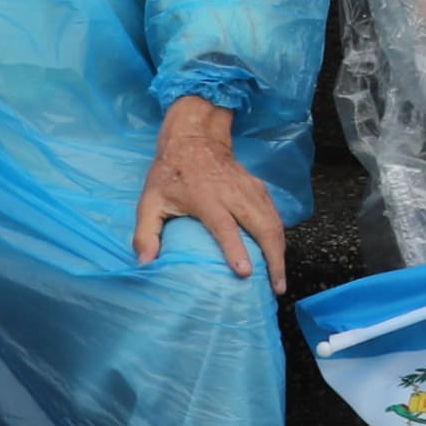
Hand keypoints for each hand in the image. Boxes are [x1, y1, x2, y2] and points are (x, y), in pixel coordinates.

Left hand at [131, 96, 287, 290]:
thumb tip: (145, 264)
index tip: (246, 273)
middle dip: (274, 258)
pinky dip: (280, 235)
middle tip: (277, 287)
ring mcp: (251, 190)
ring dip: (281, 250)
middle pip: (263, 226)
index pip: (226, 227)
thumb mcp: (149, 201)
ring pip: (274, 222)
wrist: (195, 138)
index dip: (235, 250)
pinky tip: (278, 252)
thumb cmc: (170, 173)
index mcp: (207, 199)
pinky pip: (275, 214)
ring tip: (280, 277)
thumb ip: (145, 233)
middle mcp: (234, 194)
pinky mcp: (259, 188)